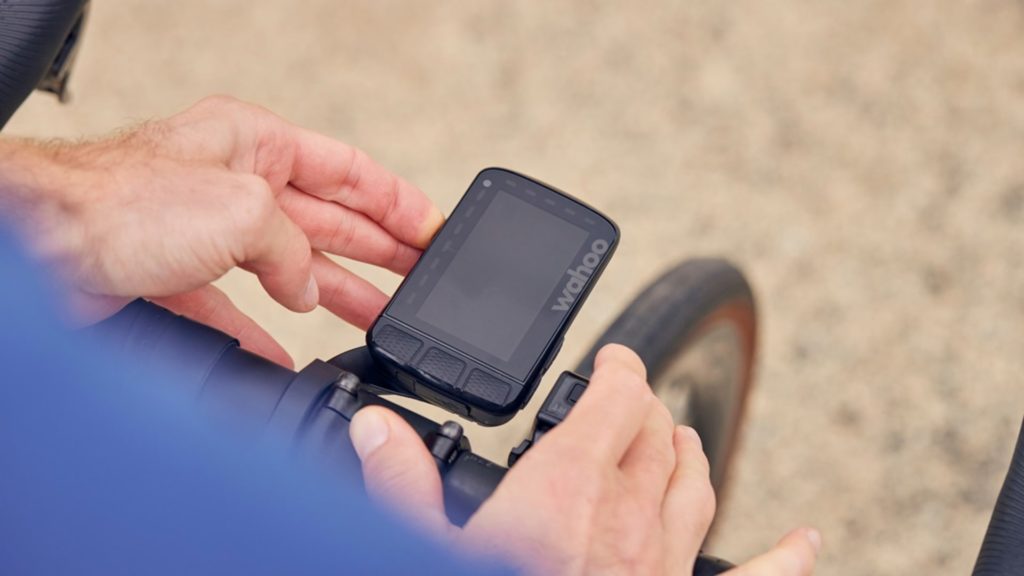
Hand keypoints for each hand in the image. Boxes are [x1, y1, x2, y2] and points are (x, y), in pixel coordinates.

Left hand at [0, 96, 441, 366]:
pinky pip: (238, 310)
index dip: (397, 203)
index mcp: (255, 143)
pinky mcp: (175, 279)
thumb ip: (294, 251)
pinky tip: (292, 353)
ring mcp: (204, 233)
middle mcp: (234, 183)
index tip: (434, 231)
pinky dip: (266, 333)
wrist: (39, 249)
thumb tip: (306, 291)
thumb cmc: (121, 202)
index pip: (348, 171)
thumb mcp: (244, 210)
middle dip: (379, 252)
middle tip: (421, 280)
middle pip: (327, 221)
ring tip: (381, 318)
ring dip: (335, 296)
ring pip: (289, 268)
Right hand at [348, 344, 819, 574]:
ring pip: (698, 488)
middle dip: (643, 410)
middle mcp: (629, 518)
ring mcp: (664, 568)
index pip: (617, 398)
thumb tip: (377, 431)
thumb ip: (403, 485)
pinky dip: (785, 559)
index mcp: (568, 490)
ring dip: (690, 455)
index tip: (609, 359)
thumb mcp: (426, 549)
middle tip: (627, 402)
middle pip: (657, 437)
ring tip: (681, 439)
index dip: (618, 367)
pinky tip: (807, 542)